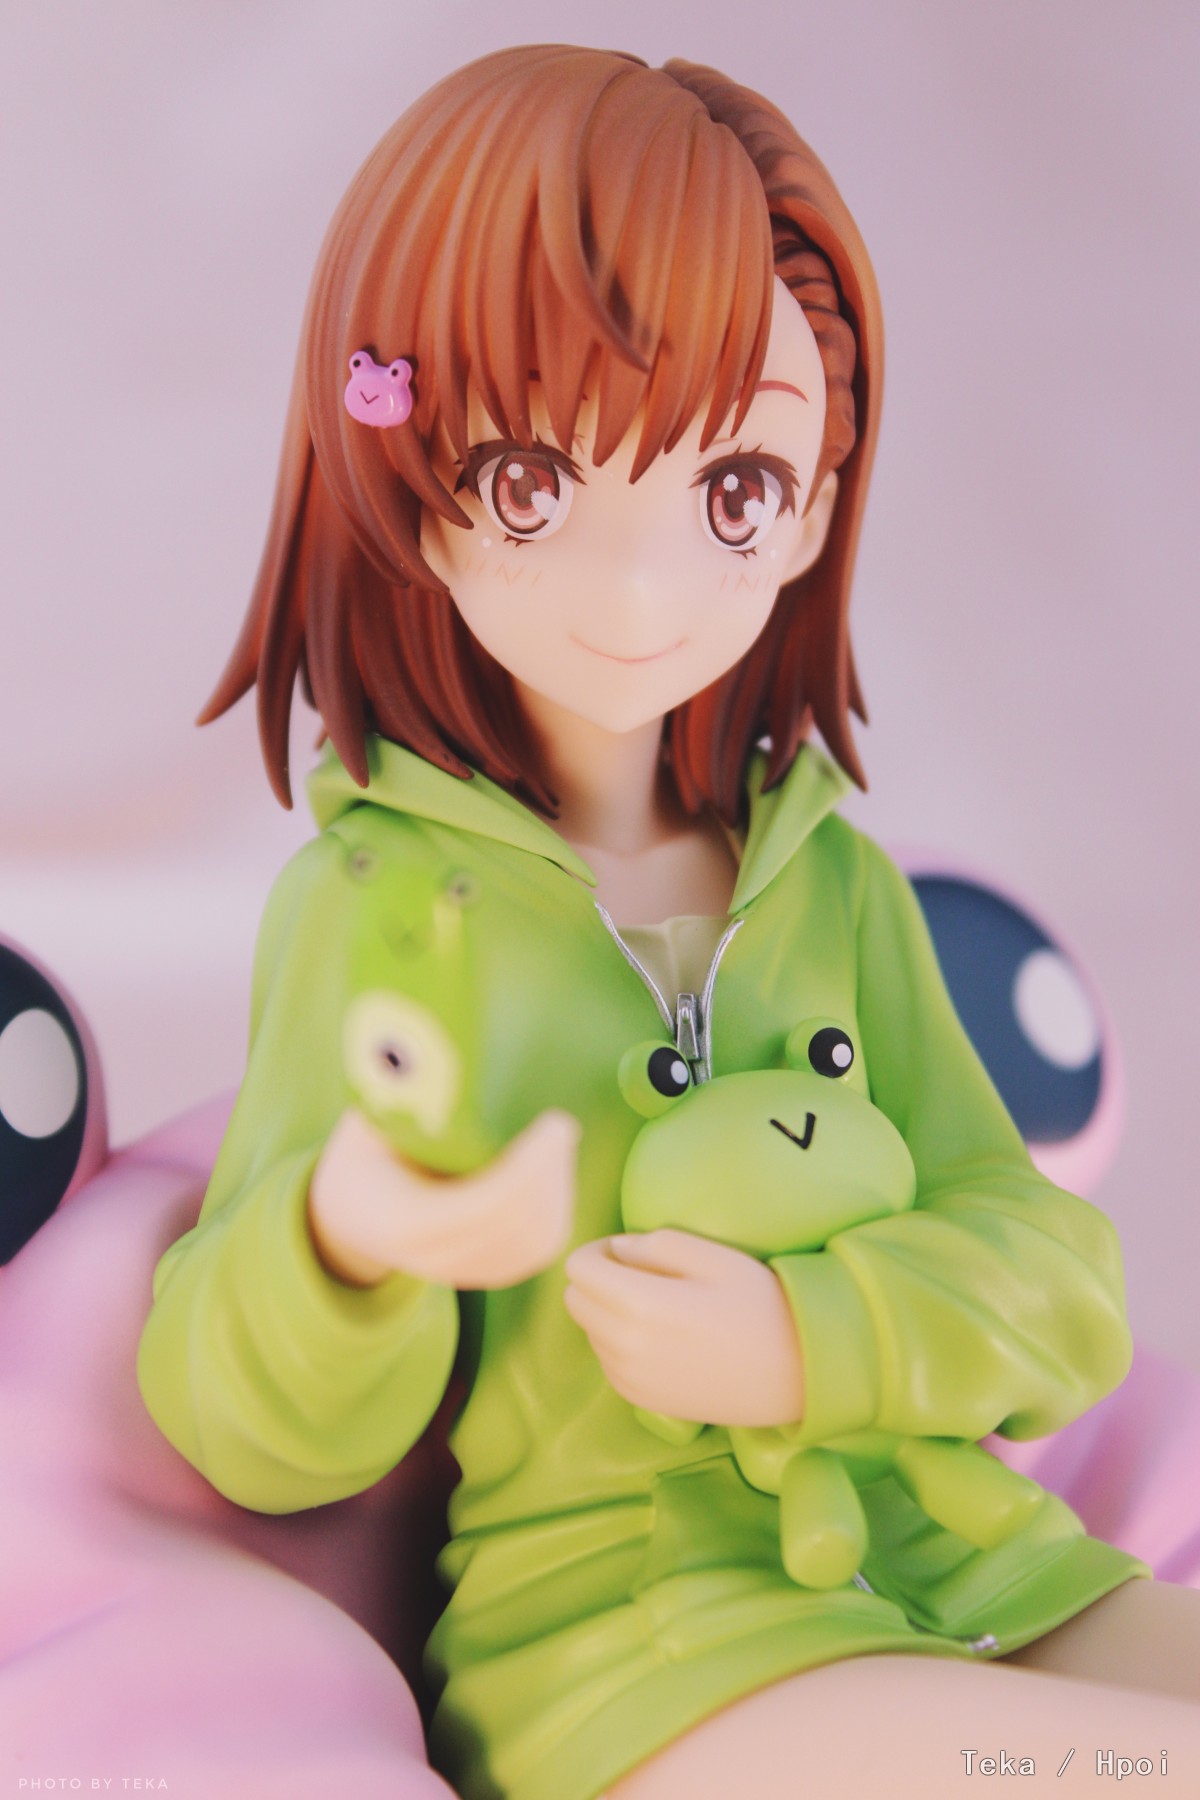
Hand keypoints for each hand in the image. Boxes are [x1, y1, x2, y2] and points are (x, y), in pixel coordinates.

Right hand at [309, 1106, 578, 1289]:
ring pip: (534, 1242)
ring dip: (557, 1189)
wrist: (348, 1213)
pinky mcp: (485, 1271)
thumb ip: (404, 1086)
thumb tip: (441, 1033)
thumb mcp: (369, 1113)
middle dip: (550, 1173)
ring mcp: (459, 1271)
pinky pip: (537, 1250)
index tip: (555, 1123)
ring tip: (555, 1144)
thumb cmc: (364, 1149)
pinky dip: (555, 1209)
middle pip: (515, 1225)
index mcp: (399, 1217)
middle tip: (560, 1126)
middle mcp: (431, 1256)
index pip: (480, 1206)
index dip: (527, 1168)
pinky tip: (552, 1171)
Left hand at [564, 1229, 805, 1426]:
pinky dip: (619, 1341)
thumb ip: (657, 1244)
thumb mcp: (715, 1257)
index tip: (624, 1248)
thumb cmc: (762, 1306)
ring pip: (589, 1331)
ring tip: (656, 1304)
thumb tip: (618, 1249)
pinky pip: (608, 1361)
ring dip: (607, 1311)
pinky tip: (661, 1336)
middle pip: (575, 1301)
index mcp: (640, 1305)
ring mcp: (632, 1380)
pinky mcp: (643, 1401)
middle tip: (638, 1271)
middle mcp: (626, 1348)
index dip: (595, 1250)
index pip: (578, 1269)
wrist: (797, 1374)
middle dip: (595, 1279)